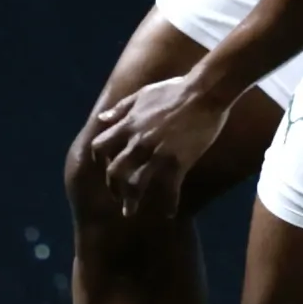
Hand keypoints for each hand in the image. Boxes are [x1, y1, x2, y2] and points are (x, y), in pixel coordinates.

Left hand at [86, 72, 231, 220]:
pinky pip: (169, 190)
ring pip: (136, 185)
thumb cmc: (174, 90)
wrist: (203, 93)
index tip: (105, 167)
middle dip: (113, 187)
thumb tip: (102, 119)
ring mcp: (157, 154)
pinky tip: (168, 213)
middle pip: (114, 172)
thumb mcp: (141, 95)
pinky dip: (168, 204)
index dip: (99, 159)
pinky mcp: (177, 162)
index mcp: (128, 124)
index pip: (100, 147)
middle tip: (117, 197)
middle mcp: (138, 142)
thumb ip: (120, 109)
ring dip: (131, 201)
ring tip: (131, 211)